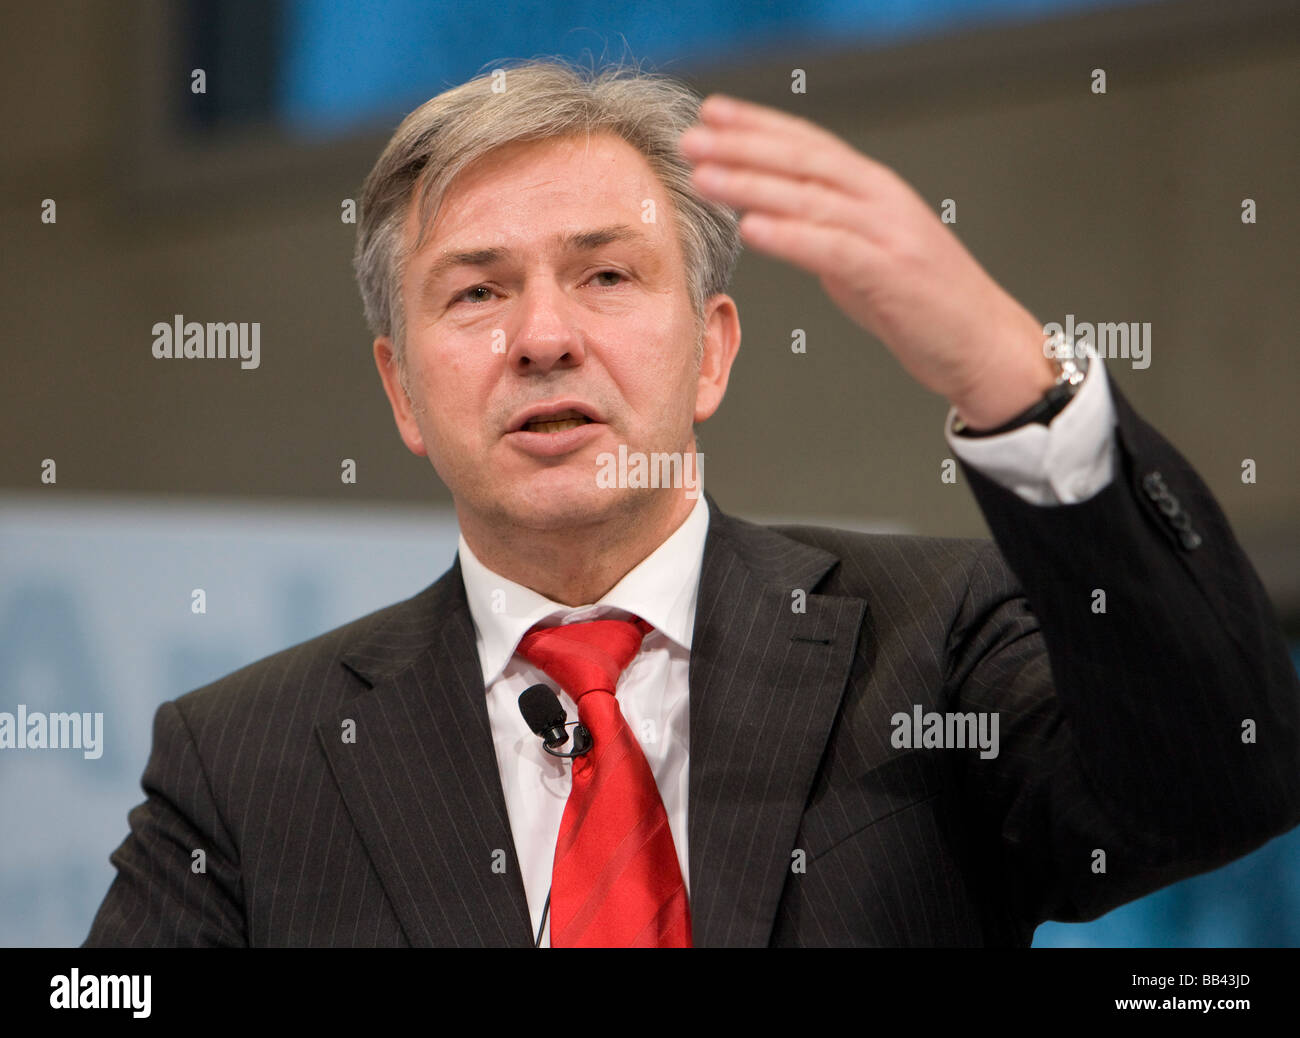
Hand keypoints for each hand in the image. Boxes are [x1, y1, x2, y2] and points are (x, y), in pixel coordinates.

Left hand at [678, 94, 1054, 429]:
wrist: (983, 341)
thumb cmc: (925, 303)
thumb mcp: (867, 255)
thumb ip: (826, 232)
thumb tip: (777, 221)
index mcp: (874, 190)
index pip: (809, 144)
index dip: (759, 124)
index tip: (712, 113)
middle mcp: (881, 200)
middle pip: (804, 161)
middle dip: (743, 145)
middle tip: (693, 137)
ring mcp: (889, 233)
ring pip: (810, 199)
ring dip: (752, 185)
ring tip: (705, 175)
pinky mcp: (891, 273)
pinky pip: (831, 248)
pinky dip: (789, 235)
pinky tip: (753, 228)